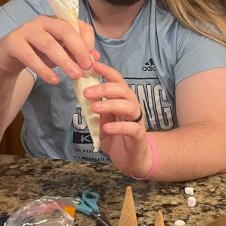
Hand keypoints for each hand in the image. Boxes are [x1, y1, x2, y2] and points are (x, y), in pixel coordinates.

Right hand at [0, 16, 96, 84]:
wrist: (8, 56)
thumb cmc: (37, 52)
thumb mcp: (59, 52)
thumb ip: (75, 53)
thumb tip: (94, 57)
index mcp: (57, 21)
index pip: (77, 25)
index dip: (87, 40)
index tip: (92, 58)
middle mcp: (42, 21)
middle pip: (64, 30)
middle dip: (78, 49)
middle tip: (87, 67)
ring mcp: (26, 30)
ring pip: (48, 44)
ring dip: (64, 61)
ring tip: (75, 75)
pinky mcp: (13, 43)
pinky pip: (30, 56)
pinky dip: (44, 70)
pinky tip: (54, 80)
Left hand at [84, 60, 152, 177]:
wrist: (132, 161)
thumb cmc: (117, 139)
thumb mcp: (102, 124)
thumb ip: (97, 113)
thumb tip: (88, 99)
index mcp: (123, 101)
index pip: (117, 81)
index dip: (107, 71)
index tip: (93, 65)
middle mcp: (133, 108)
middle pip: (123, 91)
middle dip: (104, 88)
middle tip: (86, 92)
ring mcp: (137, 121)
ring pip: (130, 106)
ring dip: (111, 104)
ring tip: (94, 108)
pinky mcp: (139, 136)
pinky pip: (131, 128)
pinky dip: (118, 127)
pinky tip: (106, 128)